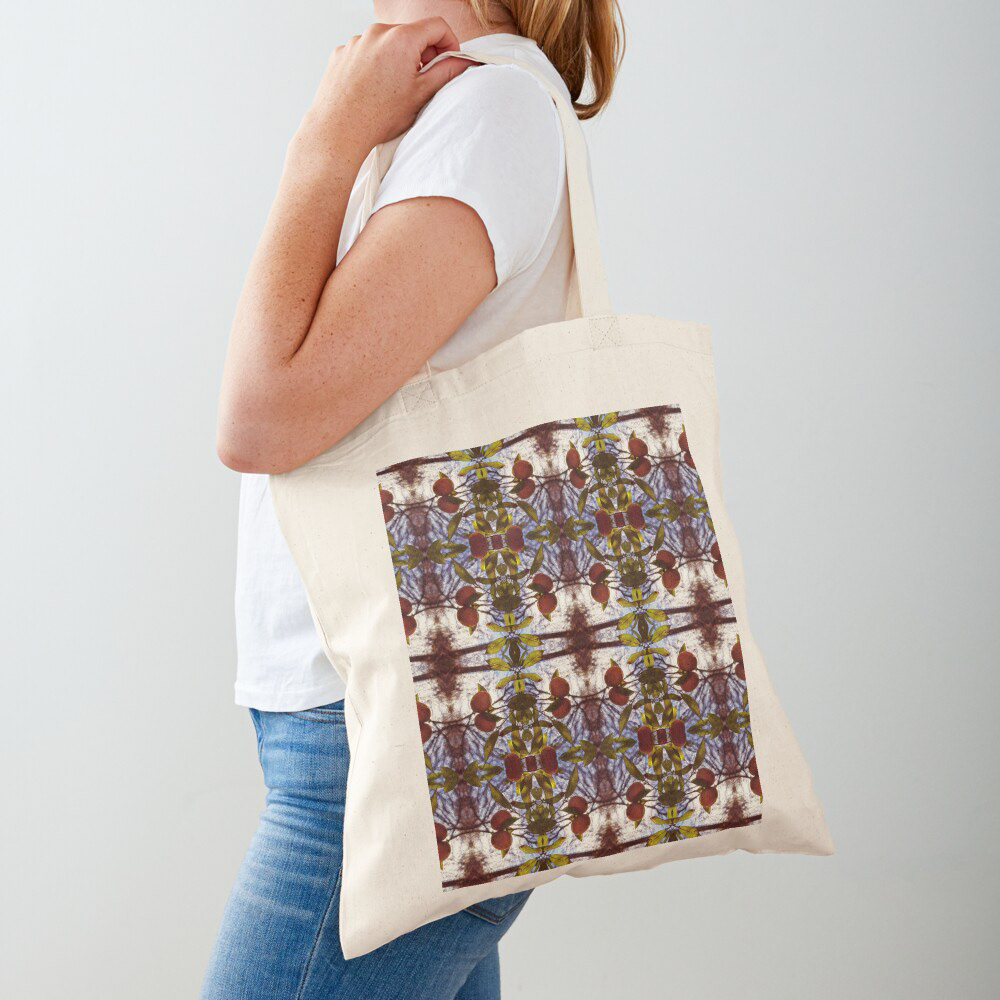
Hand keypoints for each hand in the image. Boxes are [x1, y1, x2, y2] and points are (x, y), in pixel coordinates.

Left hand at [298, 18, 472, 156]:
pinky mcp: (342, 52)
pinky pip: (367, 52)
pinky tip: (374, 90)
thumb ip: (446, 72)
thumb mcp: (421, 95)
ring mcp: (357, 41)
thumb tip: (462, 62)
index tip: (450, 60)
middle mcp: (378, 32)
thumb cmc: (378, 116)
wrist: (339, 130)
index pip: (437, 26)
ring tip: (394, 90)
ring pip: (388, 44)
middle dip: (422, 54)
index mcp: (402, 38)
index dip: (450, 43)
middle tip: (423, 82)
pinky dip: (376, 65)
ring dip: (398, 60)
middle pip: (411, 34)